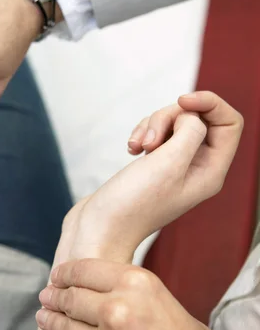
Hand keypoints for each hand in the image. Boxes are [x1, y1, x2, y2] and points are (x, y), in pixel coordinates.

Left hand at [37, 259, 236, 329]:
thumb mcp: (166, 304)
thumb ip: (130, 294)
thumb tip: (98, 291)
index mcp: (137, 285)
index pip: (85, 269)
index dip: (66, 273)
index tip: (58, 276)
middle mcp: (116, 311)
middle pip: (70, 297)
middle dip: (54, 295)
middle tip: (46, 296)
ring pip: (63, 327)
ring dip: (51, 320)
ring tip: (44, 316)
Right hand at [60, 92, 242, 262]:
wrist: (100, 227)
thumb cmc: (133, 205)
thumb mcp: (169, 163)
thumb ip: (191, 130)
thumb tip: (190, 116)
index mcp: (211, 171)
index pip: (229, 123)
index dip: (209, 103)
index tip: (181, 101)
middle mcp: (197, 168)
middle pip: (197, 119)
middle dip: (171, 118)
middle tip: (150, 140)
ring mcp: (175, 166)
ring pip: (173, 123)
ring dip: (152, 126)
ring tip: (137, 147)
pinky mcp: (154, 164)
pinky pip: (156, 133)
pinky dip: (142, 133)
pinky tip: (131, 149)